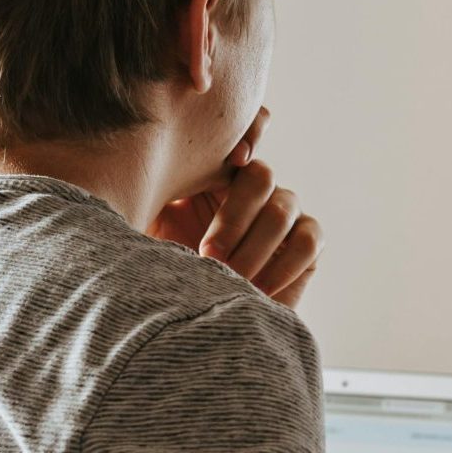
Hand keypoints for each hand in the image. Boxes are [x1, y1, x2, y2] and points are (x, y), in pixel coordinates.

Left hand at [150, 106, 322, 307]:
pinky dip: (283, 266)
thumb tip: (142, 167)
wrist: (196, 318)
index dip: (246, 135)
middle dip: (234, 218)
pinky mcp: (309, 241)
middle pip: (260, 177)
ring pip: (281, 212)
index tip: (233, 160)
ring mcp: (286, 211)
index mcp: (216, 173)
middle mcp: (256, 186)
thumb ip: (150, 191)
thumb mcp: (149, 225)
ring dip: (253, 248)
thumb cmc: (165, 270)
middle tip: (207, 255)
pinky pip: (307, 242)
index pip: (238, 137)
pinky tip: (258, 289)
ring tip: (229, 278)